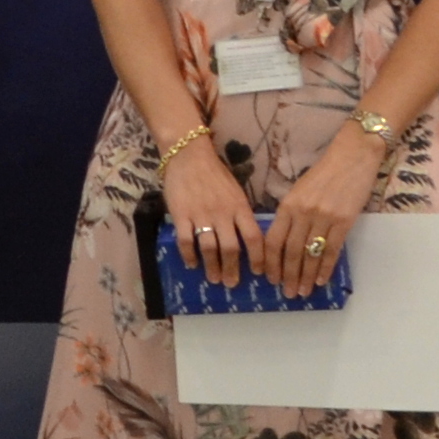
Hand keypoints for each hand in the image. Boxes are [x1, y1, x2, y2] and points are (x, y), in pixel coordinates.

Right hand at [162, 136, 260, 289]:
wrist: (189, 155)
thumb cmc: (215, 174)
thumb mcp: (236, 192)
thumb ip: (241, 214)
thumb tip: (248, 238)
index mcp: (239, 207)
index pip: (253, 238)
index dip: (257, 258)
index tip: (257, 272)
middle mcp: (223, 214)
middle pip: (231, 248)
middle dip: (232, 269)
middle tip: (232, 283)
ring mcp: (201, 215)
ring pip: (209, 248)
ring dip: (212, 267)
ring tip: (214, 279)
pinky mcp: (181, 215)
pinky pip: (186, 241)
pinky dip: (189, 256)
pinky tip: (192, 264)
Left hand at [257, 129, 382, 297]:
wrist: (352, 156)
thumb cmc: (324, 173)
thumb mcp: (298, 190)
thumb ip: (290, 214)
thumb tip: (283, 241)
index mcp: (288, 205)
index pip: (274, 240)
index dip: (270, 262)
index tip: (269, 278)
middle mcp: (303, 213)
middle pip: (291, 251)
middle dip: (287, 275)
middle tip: (286, 293)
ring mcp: (324, 218)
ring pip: (310, 254)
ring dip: (305, 276)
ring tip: (302, 292)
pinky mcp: (344, 221)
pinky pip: (332, 250)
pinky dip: (325, 268)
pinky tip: (320, 280)